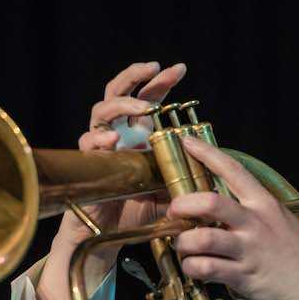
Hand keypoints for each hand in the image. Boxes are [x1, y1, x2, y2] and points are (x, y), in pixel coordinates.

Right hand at [54, 61, 187, 252]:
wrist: (111, 231)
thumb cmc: (138, 209)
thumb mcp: (168, 189)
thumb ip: (183, 175)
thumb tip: (210, 169)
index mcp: (137, 133)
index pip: (147, 98)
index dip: (160, 82)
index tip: (180, 69)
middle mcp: (117, 132)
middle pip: (118, 91)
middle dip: (136, 76)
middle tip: (154, 68)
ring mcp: (100, 144)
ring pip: (102, 110)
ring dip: (123, 105)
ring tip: (143, 109)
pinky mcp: (89, 161)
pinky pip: (88, 142)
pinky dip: (100, 138)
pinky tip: (114, 140)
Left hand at [167, 137, 298, 299]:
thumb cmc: (295, 251)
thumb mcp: (279, 218)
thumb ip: (252, 208)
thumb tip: (218, 202)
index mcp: (263, 203)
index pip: (233, 170)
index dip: (207, 153)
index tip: (187, 141)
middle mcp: (254, 223)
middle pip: (209, 203)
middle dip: (182, 204)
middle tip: (173, 211)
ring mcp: (247, 250)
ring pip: (202, 239)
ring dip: (183, 242)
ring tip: (182, 246)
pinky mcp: (242, 275)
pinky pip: (205, 268)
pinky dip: (191, 267)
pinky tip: (194, 267)